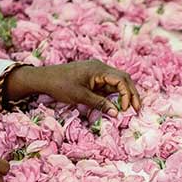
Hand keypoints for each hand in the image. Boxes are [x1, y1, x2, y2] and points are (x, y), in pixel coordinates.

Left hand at [4, 61, 141, 116]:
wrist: (43, 78)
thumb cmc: (60, 85)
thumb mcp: (81, 97)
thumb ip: (100, 104)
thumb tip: (117, 113)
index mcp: (99, 69)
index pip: (122, 80)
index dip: (127, 95)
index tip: (125, 109)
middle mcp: (101, 67)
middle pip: (124, 79)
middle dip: (131, 93)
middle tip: (137, 108)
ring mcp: (97, 71)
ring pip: (118, 81)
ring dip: (125, 94)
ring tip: (130, 107)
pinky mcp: (93, 77)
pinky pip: (109, 84)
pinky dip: (115, 94)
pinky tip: (117, 103)